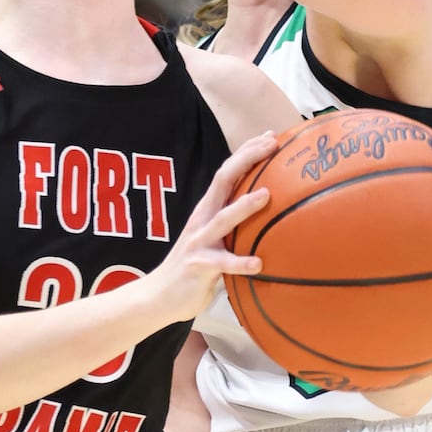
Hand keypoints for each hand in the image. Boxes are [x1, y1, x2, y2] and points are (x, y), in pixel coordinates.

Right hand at [147, 131, 277, 321]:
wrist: (159, 296)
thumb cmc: (195, 266)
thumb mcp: (213, 238)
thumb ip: (232, 224)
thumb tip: (265, 213)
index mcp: (207, 209)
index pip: (228, 172)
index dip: (247, 151)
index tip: (270, 136)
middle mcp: (202, 219)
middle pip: (223, 181)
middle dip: (248, 159)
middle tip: (272, 145)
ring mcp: (199, 242)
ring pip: (223, 219)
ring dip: (244, 206)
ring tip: (266, 195)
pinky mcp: (199, 267)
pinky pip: (222, 265)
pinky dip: (240, 263)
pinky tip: (258, 264)